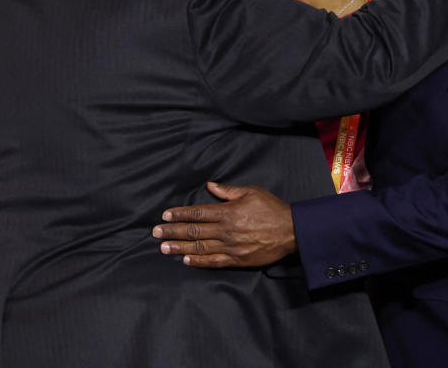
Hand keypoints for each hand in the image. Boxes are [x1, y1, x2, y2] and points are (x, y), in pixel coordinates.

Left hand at [152, 182, 295, 267]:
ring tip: (163, 247)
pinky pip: (214, 261)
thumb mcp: (251, 192)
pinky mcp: (237, 259)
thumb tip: (210, 185)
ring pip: (200, 247)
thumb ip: (228, 191)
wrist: (291, 231)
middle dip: (172, 231)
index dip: (180, 214)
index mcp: (228, 211)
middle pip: (194, 231)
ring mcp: (231, 246)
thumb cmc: (272, 209)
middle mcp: (226, 230)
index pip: (198, 213)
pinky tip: (186, 260)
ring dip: (180, 247)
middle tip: (155, 232)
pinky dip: (199, 261)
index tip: (165, 215)